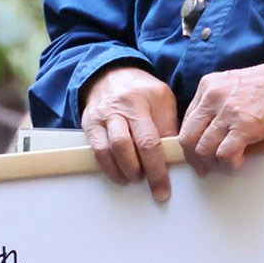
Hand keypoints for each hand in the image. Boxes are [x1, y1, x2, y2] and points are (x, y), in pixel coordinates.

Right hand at [80, 66, 179, 202]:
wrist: (110, 74)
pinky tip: (120, 175)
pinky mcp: (89, 125)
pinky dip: (108, 168)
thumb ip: (168, 125)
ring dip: (124, 171)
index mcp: (141, 101)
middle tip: (155, 188)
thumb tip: (174, 156)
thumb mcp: (162, 99)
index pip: (150, 140)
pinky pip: (97, 151)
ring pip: (109, 151)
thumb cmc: (140, 90)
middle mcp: (119, 108)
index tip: (165, 187)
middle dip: (143, 173)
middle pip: (128, 147)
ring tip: (136, 178)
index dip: (158, 168)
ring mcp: (101, 117)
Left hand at [178, 62, 263, 172]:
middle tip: (205, 167)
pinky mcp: (245, 126)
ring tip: (226, 163)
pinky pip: (224, 154)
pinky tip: (239, 160)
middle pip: (188, 137)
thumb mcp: (233, 84)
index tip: (197, 154)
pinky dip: (229, 163)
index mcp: (208, 85)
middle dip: (194, 157)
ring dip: (213, 162)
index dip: (190, 142)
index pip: (187, 121)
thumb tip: (206, 131)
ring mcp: (228, 112)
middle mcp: (213, 97)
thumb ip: (216, 103)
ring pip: (203, 149)